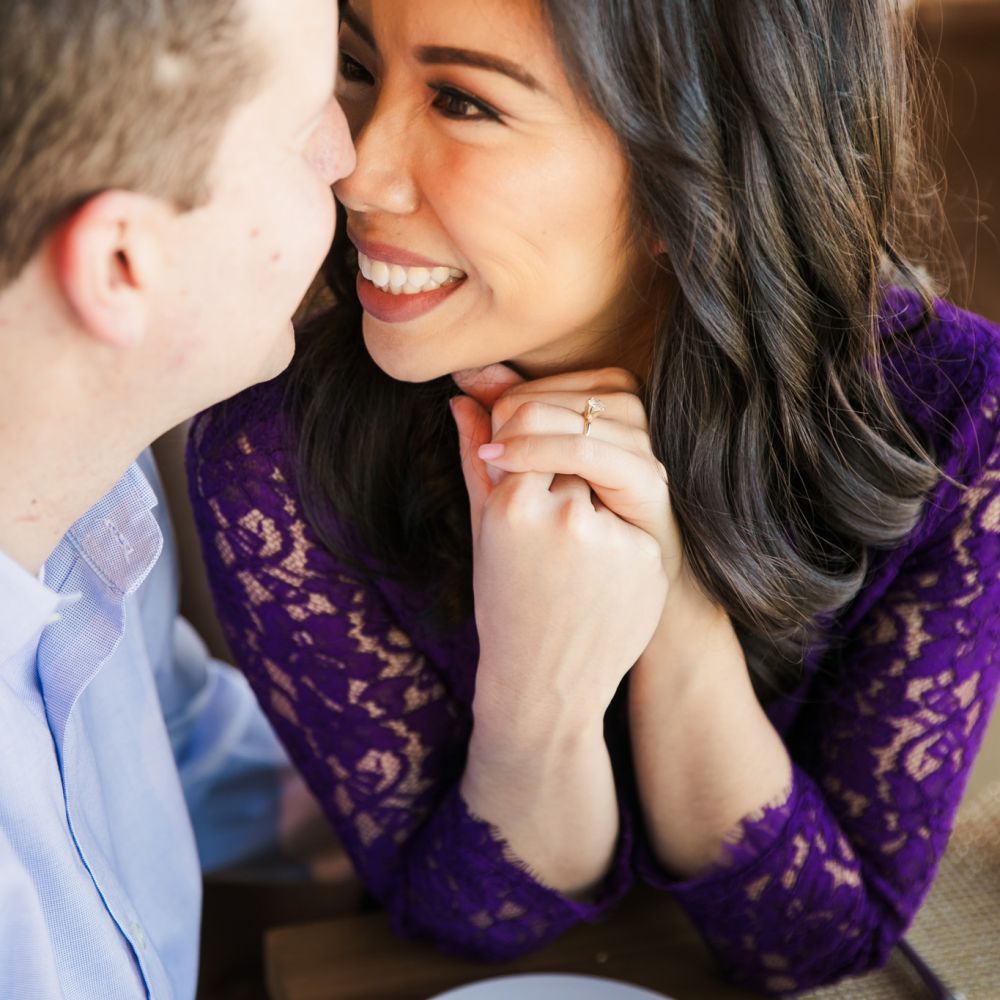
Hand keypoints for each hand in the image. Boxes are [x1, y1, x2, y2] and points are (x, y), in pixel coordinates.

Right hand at [450, 365, 667, 739]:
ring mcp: (611, 536)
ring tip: (566, 550)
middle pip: (573, 443)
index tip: (517, 472)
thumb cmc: (505, 601)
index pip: (528, 425)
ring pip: (606, 470)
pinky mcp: (645, 557)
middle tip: (546, 520)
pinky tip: (595, 571)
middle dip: (561, 466)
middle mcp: (564, 514)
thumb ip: (475, 457)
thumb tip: (463, 395)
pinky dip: (615, 526)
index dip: (525, 444)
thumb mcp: (484, 529)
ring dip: (590, 490)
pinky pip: (630, 510)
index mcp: (513, 505)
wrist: (545, 682)